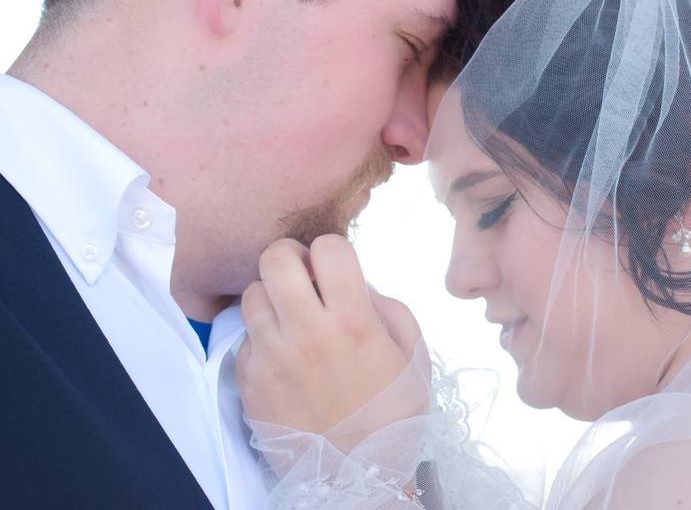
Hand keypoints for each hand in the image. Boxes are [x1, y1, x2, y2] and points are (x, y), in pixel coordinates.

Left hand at [236, 236, 425, 450]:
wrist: (358, 476)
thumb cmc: (393, 413)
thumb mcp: (413, 354)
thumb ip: (388, 307)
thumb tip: (357, 283)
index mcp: (353, 321)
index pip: (328, 247)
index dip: (334, 251)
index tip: (337, 270)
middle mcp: (306, 333)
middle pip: (275, 258)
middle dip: (291, 258)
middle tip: (303, 278)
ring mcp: (271, 357)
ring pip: (251, 294)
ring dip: (272, 298)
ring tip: (290, 319)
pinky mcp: (248, 382)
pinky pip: (245, 339)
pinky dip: (262, 340)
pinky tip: (282, 358)